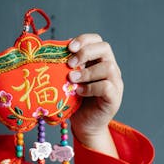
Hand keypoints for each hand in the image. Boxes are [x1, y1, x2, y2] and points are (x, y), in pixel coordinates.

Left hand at [67, 34, 122, 156]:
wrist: (84, 124)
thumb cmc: (74, 99)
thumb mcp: (68, 79)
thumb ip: (65, 66)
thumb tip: (48, 53)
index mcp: (98, 60)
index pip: (96, 40)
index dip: (83, 39)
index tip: (69, 47)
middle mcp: (110, 68)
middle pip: (105, 48)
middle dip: (85, 52)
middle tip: (69, 64)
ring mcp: (115, 83)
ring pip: (108, 67)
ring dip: (87, 72)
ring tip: (72, 80)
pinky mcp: (114, 98)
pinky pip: (106, 87)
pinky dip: (91, 88)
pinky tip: (79, 92)